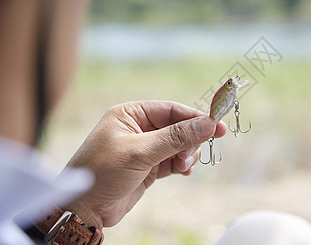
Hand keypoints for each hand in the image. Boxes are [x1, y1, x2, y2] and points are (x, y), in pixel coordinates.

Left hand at [63, 100, 225, 227]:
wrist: (85, 209)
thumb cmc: (102, 173)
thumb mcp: (140, 152)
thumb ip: (175, 137)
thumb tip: (207, 124)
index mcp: (131, 114)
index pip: (171, 110)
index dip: (195, 117)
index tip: (217, 126)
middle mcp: (138, 128)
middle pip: (178, 127)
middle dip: (189, 141)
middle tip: (189, 155)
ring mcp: (144, 148)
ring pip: (178, 145)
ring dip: (185, 155)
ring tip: (182, 166)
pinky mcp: (148, 166)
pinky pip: (174, 160)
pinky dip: (182, 165)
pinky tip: (184, 171)